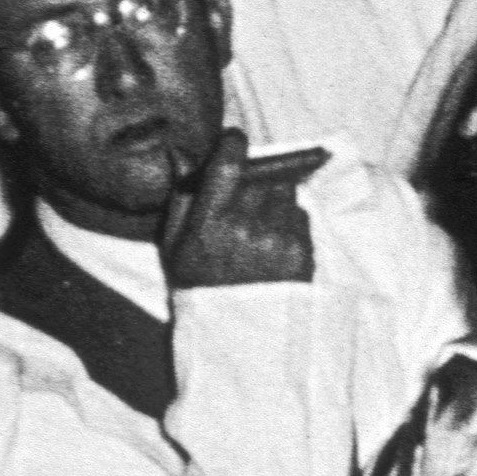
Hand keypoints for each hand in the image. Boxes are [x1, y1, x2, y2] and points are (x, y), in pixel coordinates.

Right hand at [158, 131, 319, 292]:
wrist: (237, 335)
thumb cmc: (200, 286)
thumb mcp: (174, 246)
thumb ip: (182, 200)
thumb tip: (187, 158)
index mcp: (208, 225)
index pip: (230, 167)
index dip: (235, 146)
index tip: (235, 140)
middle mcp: (245, 228)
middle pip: (262, 176)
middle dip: (255, 179)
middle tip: (244, 199)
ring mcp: (277, 240)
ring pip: (285, 192)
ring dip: (274, 199)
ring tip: (258, 226)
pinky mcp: (302, 251)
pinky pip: (301, 214)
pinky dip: (289, 221)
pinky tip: (272, 242)